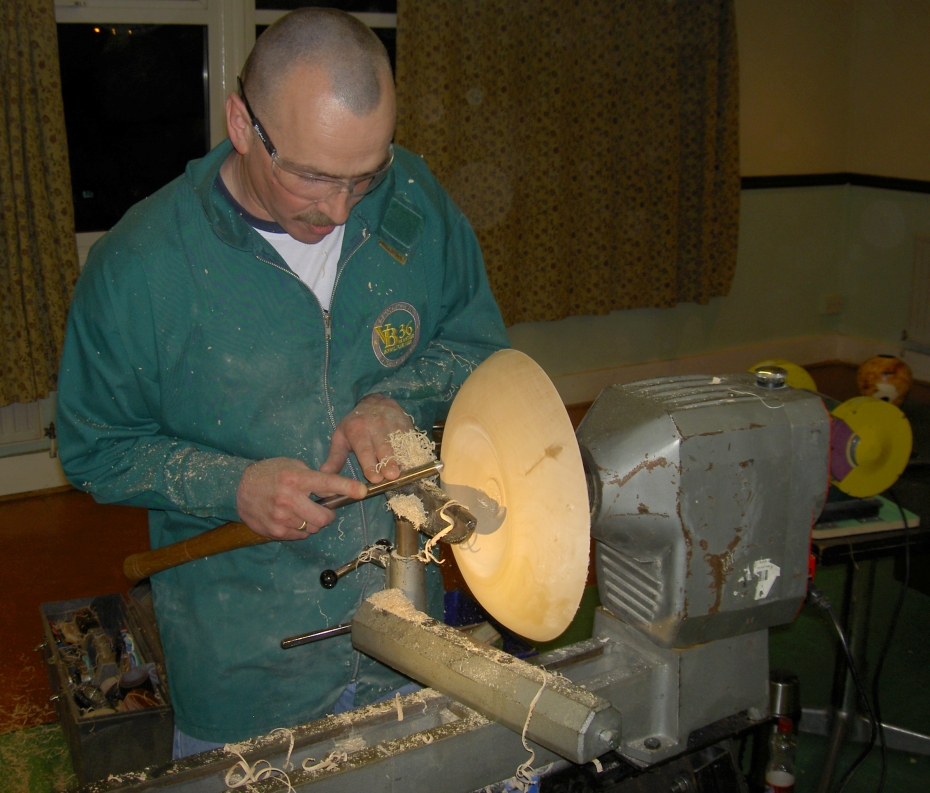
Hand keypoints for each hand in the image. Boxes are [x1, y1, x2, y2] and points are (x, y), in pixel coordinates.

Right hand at [236, 457, 366, 540]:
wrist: (238, 487)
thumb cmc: (270, 473)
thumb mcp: (292, 466)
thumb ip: (313, 478)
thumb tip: (334, 491)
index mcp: (296, 478)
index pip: (327, 483)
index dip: (347, 487)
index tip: (362, 491)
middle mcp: (289, 498)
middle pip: (323, 517)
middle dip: (327, 515)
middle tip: (323, 509)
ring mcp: (281, 516)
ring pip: (312, 528)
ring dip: (312, 522)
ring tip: (300, 511)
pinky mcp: (274, 530)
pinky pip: (298, 535)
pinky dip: (300, 529)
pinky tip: (290, 517)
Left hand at [321, 393, 413, 483]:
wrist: (375, 401)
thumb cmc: (356, 424)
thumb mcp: (340, 437)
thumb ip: (335, 458)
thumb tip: (324, 475)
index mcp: (358, 430)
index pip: (364, 449)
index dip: (369, 464)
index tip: (374, 478)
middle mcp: (376, 426)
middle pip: (384, 447)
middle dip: (388, 462)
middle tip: (392, 476)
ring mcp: (393, 424)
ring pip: (399, 444)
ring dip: (402, 459)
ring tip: (405, 472)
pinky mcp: (406, 425)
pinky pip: (411, 440)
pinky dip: (413, 452)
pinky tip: (414, 464)